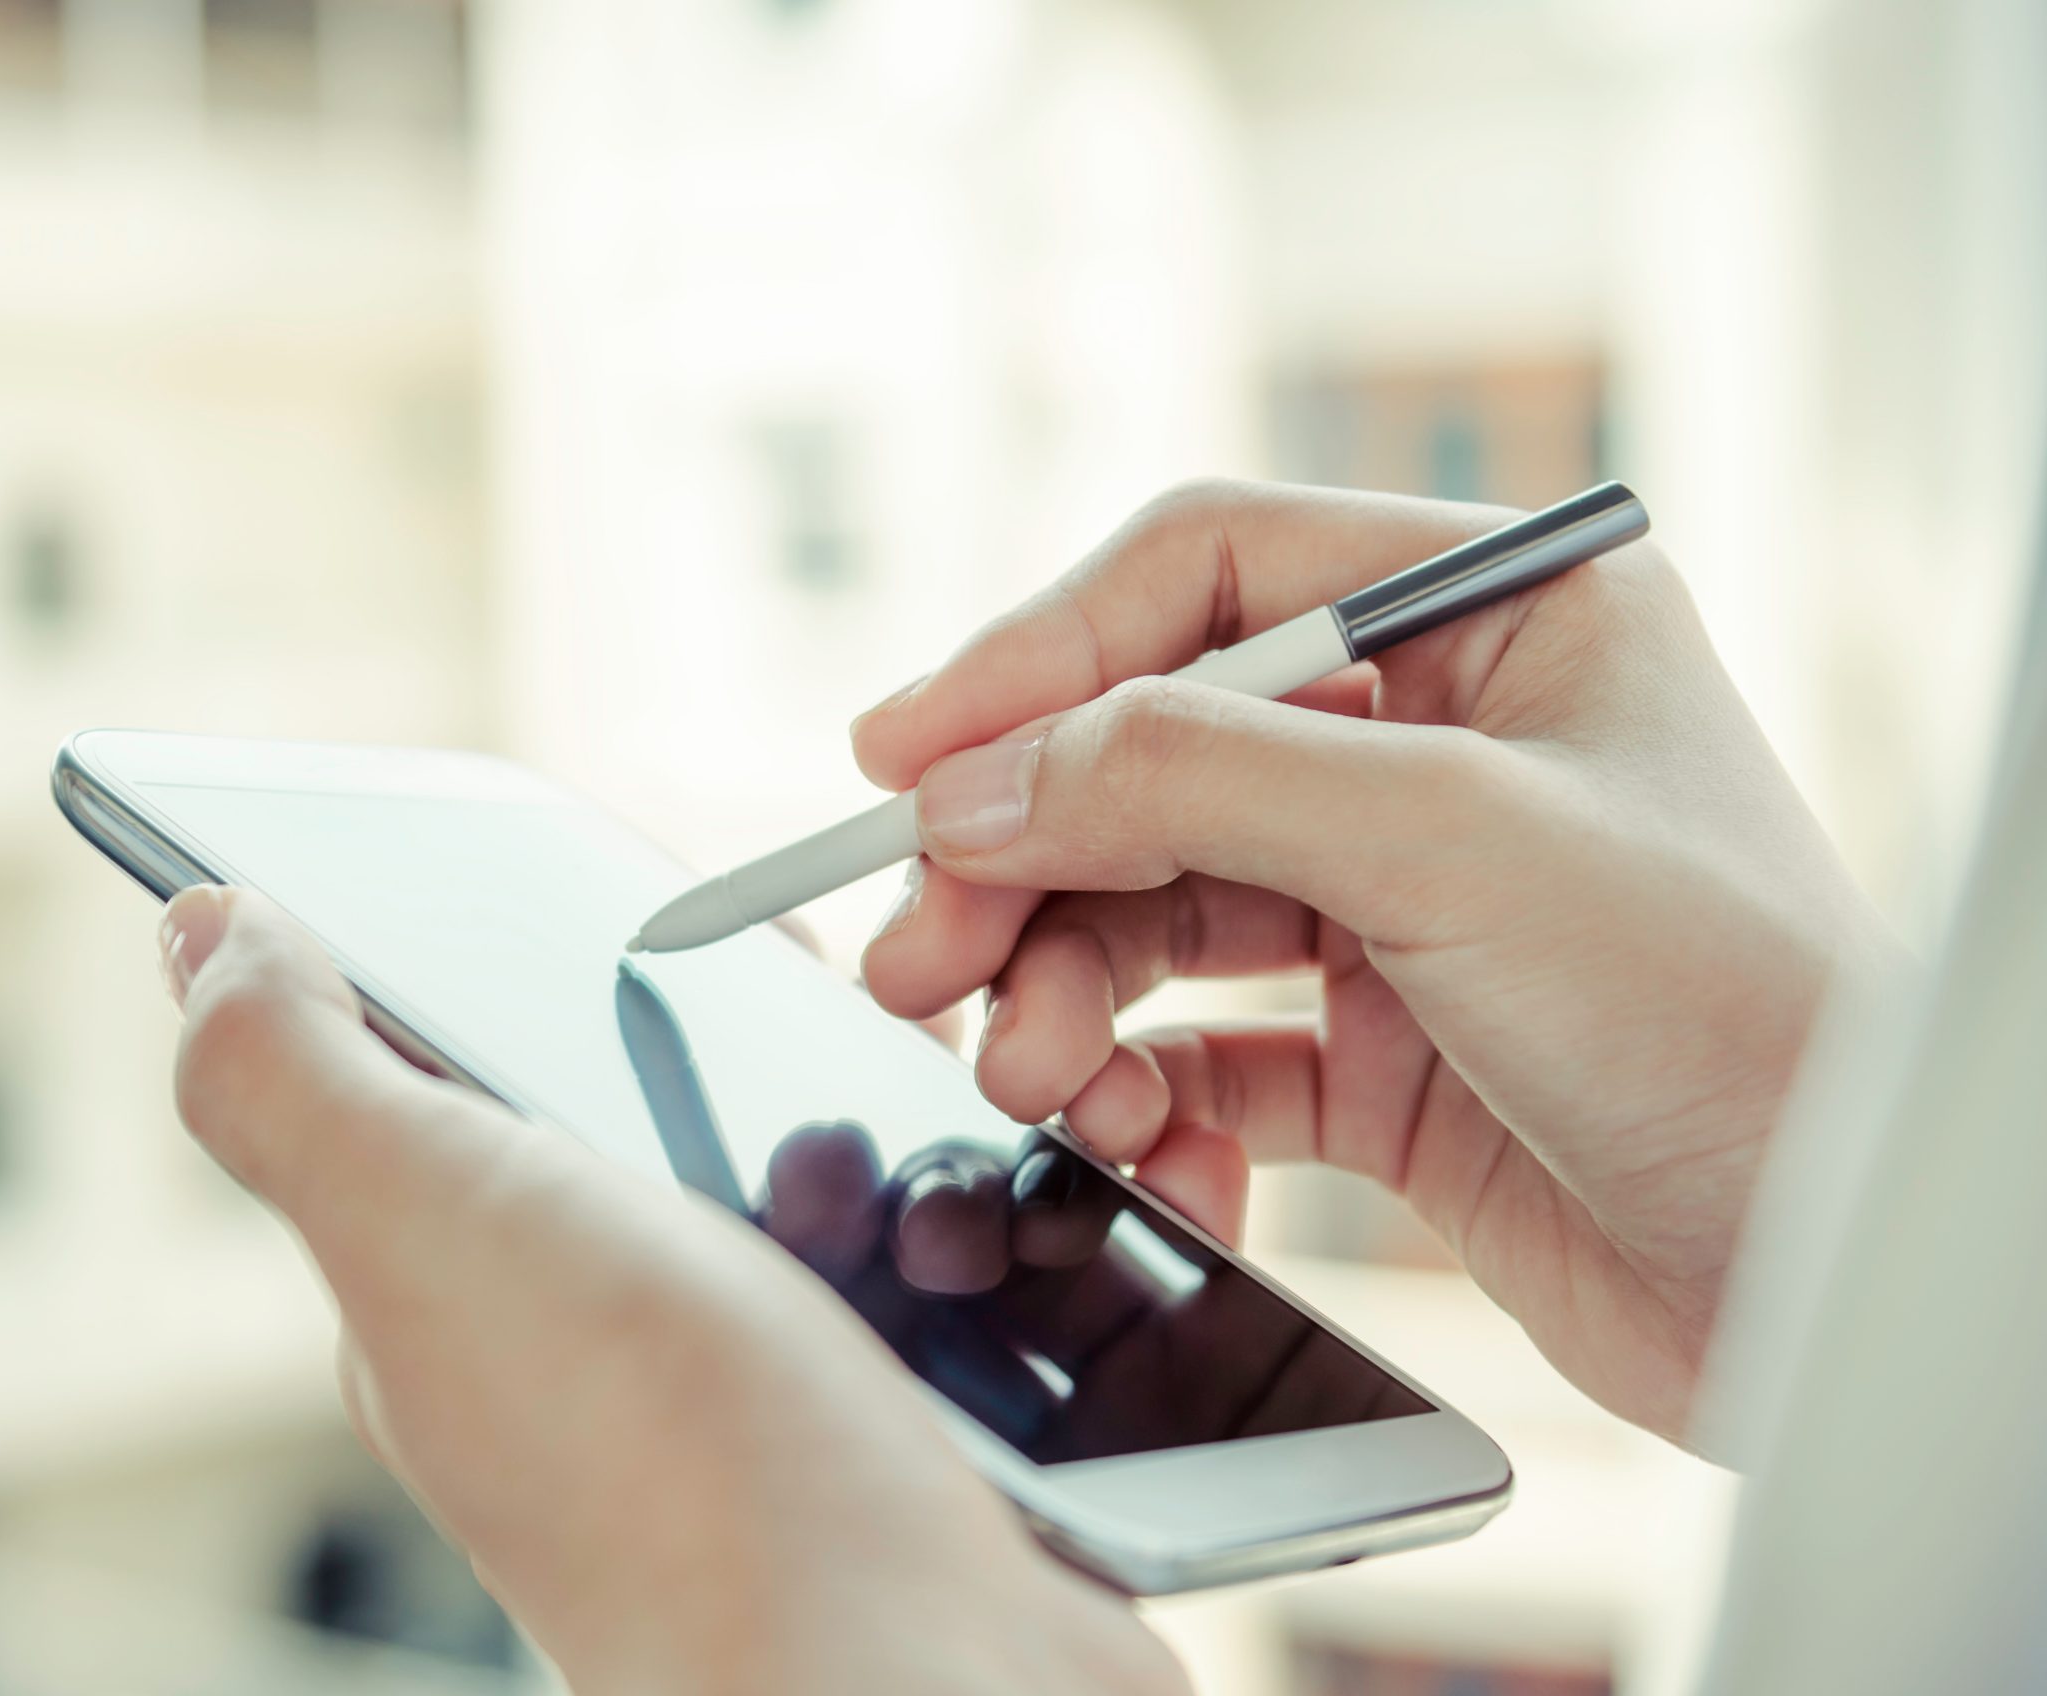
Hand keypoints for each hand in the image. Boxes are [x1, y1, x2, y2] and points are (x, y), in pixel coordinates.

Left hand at [157, 887, 1188, 1695]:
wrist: (909, 1683)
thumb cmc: (656, 1464)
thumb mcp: (425, 1219)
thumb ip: (293, 1073)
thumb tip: (201, 931)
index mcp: (457, 1277)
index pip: (486, 1053)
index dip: (572, 952)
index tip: (676, 910)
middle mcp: (597, 1334)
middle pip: (691, 1094)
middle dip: (777, 1031)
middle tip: (837, 1034)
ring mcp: (762, 1384)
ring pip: (848, 1167)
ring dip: (906, 1124)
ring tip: (944, 1164)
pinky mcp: (910, 1422)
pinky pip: (966, 1262)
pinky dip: (1007, 1219)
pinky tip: (1032, 1230)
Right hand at [852, 481, 1889, 1441]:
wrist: (1836, 1276)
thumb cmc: (1731, 1012)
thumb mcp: (1447, 838)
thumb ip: (1186, 779)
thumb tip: (968, 784)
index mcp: (1489, 619)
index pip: (1203, 577)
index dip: (1036, 657)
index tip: (900, 757)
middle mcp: (1436, 744)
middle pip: (1146, 756)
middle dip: (1022, 860)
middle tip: (915, 959)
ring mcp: (1403, 902)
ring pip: (1153, 911)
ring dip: (1065, 993)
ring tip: (1031, 1079)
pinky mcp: (1383, 1055)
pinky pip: (1202, 1050)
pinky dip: (1143, 1096)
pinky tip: (1139, 1151)